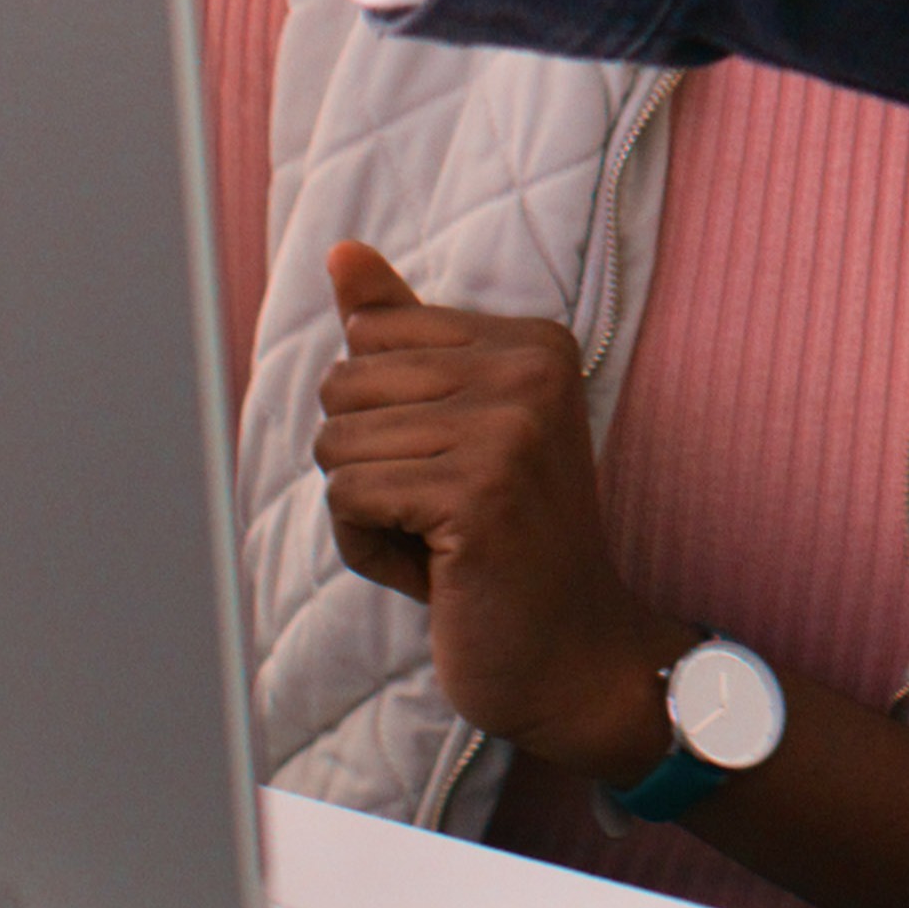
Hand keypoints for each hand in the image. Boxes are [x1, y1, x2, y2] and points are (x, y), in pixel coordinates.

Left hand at [311, 237, 701, 780]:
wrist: (571, 656)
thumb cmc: (500, 546)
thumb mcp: (456, 427)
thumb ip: (402, 336)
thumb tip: (340, 251)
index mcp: (531, 342)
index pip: (370, 337)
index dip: (380, 416)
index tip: (450, 467)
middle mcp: (530, 371)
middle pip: (344, 386)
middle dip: (363, 464)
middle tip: (439, 515)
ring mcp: (510, 430)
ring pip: (337, 444)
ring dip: (364, 512)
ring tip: (439, 543)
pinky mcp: (480, 494)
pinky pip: (349, 496)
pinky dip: (367, 547)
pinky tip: (433, 571)